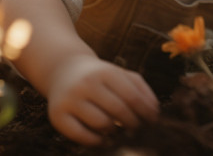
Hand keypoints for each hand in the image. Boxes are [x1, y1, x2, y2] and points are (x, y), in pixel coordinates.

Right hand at [45, 54, 159, 144]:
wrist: (64, 70)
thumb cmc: (100, 76)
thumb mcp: (120, 74)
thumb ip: (141, 89)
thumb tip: (155, 112)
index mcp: (105, 72)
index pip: (133, 97)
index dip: (147, 113)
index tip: (153, 122)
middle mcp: (86, 84)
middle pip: (119, 111)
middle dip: (134, 124)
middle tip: (138, 130)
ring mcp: (70, 99)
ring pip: (102, 124)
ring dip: (116, 133)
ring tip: (119, 131)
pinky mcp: (57, 115)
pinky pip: (82, 136)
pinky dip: (97, 142)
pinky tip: (104, 139)